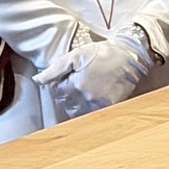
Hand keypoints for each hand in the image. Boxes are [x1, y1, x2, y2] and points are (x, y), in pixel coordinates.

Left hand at [34, 33, 149, 114]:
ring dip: (77, 102)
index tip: (70, 76)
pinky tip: (94, 98)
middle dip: (68, 93)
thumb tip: (37, 80)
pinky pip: (92, 115)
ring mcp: (97, 104)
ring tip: (86, 89)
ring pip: (77, 111)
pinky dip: (89, 109)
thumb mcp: (78, 55)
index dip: (61, 83)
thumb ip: (55, 69)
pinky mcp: (109, 107)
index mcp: (74, 85)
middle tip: (79, 81)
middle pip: (65, 103)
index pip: (56, 92)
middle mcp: (84, 98)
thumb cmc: (103, 52)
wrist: (131, 55)